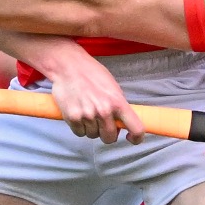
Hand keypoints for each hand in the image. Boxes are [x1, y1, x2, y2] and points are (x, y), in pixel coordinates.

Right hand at [26, 38, 144, 143]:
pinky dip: (79, 127)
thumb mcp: (113, 87)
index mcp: (118, 102)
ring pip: (93, 135)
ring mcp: (88, 115)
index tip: (131, 138)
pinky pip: (79, 133)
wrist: (68, 66)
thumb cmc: (92, 74)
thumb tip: (123, 122)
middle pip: (109, 138)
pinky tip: (78, 113)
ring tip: (87, 112)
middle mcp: (104, 111)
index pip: (136, 128)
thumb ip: (118, 105)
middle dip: (107, 133)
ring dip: (91, 128)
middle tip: (102, 123)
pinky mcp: (72, 117)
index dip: (136, 138)